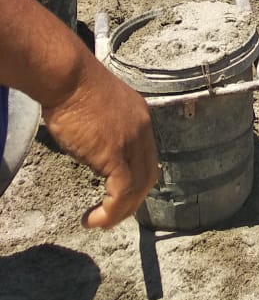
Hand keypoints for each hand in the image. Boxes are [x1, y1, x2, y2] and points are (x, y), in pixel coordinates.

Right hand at [43, 54, 158, 229]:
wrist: (69, 77)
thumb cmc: (74, 88)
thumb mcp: (100, 109)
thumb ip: (106, 130)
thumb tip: (97, 151)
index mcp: (141, 118)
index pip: (148, 158)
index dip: (137, 181)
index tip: (120, 196)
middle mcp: (143, 130)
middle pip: (148, 175)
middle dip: (132, 201)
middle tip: (112, 215)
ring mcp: (131, 141)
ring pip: (137, 187)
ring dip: (120, 211)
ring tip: (99, 222)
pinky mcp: (114, 153)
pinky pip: (122, 191)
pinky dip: (112, 210)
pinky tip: (94, 217)